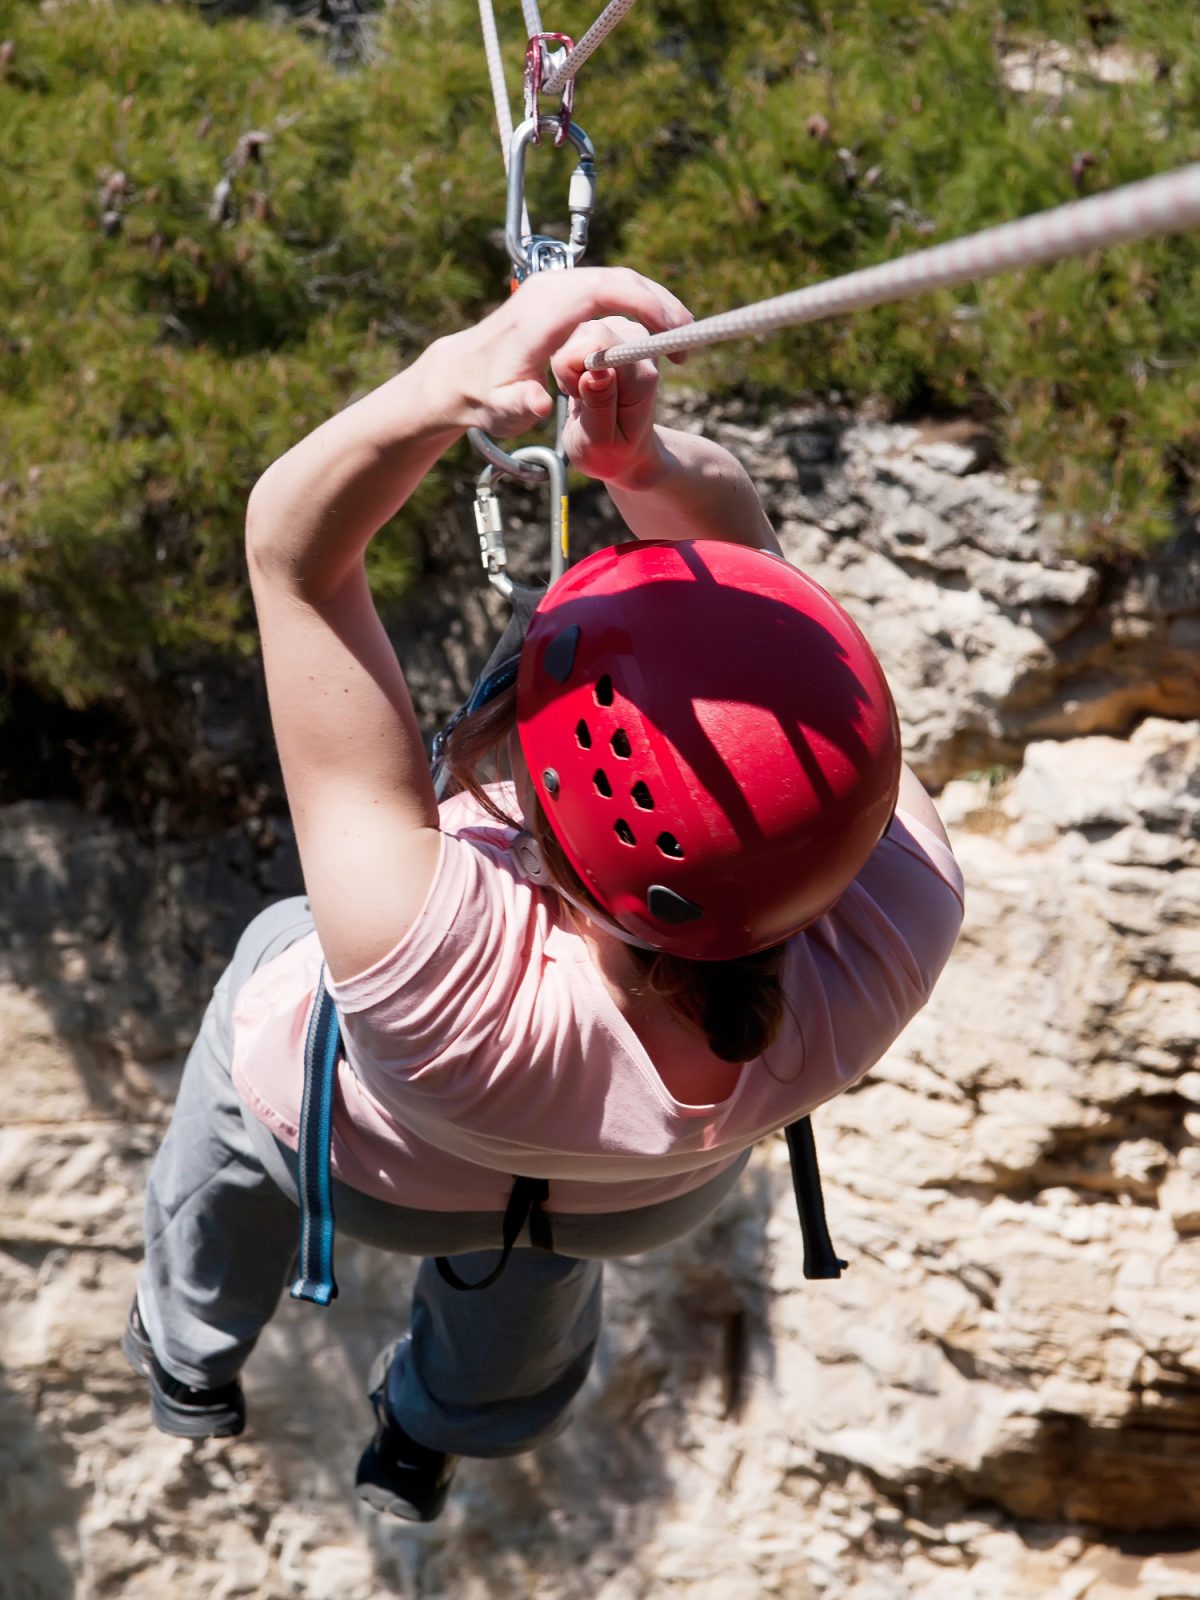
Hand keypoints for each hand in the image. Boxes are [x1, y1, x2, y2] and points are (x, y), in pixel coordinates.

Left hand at [429, 268, 690, 439]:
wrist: (459, 373)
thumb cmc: (485, 396)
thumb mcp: (501, 410)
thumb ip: (522, 407)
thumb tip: (541, 403)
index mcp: (543, 313)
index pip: (605, 292)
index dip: (646, 307)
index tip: (674, 334)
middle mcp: (551, 288)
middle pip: (620, 279)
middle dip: (662, 304)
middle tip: (690, 338)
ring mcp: (556, 283)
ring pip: (619, 279)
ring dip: (654, 302)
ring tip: (679, 337)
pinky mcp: (562, 289)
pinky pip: (610, 286)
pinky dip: (638, 302)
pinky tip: (654, 330)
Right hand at [552, 317, 662, 486]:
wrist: (626, 450)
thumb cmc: (611, 452)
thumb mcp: (601, 442)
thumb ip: (600, 405)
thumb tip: (595, 368)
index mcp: (640, 377)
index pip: (599, 342)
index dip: (573, 367)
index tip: (578, 396)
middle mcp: (641, 349)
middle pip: (588, 331)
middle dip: (570, 365)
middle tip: (581, 397)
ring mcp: (629, 336)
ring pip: (580, 331)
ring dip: (571, 363)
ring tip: (583, 393)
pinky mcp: (615, 332)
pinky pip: (578, 334)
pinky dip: (572, 358)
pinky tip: (583, 381)